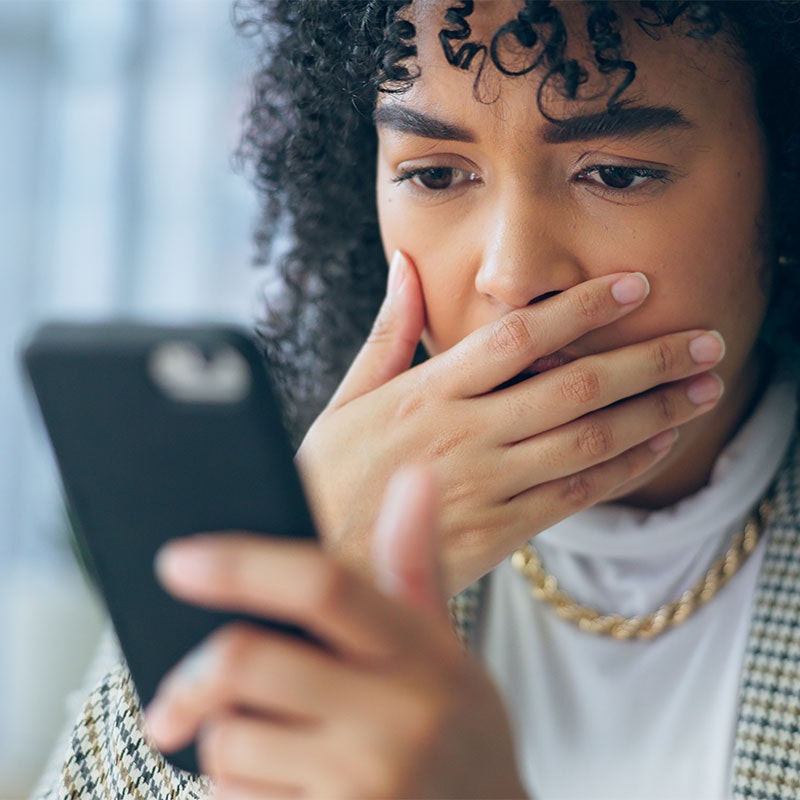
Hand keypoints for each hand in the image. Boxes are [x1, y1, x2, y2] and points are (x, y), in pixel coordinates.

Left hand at [145, 465, 527, 798]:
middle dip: (194, 672)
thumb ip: (415, 559)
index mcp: (416, 652)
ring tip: (271, 740)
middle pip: (246, 661)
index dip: (243, 564)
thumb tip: (416, 473)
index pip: (323, 586)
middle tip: (179, 685)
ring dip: (224, 736)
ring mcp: (363, 785)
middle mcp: (393, 717)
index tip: (179, 560)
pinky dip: (237, 789)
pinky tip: (283, 784)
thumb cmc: (458, 726)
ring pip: (228, 740)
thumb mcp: (445, 645)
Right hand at [297, 251, 724, 594]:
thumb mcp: (346, 398)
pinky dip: (624, 468)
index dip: (582, 307)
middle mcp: (463, 434)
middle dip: (647, 359)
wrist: (320, 566)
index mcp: (426, 392)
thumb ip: (385, 333)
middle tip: (705, 340)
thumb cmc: (328, 477)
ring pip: (587, 440)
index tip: (635, 286)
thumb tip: (404, 267)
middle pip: (573, 386)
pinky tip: (658, 445)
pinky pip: (575, 495)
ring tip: (704, 388)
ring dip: (654, 412)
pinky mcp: (498, 533)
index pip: (518, 335)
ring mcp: (484, 486)